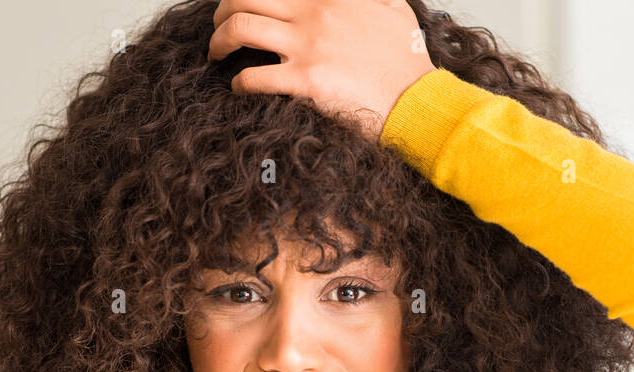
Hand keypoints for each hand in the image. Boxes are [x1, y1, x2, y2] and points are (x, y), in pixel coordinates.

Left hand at [208, 0, 435, 142]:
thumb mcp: (393, 7)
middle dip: (222, 13)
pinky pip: (252, 77)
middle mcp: (313, 13)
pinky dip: (238, 83)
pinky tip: (239, 88)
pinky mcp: (305, 81)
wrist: (416, 99)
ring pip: (239, 29)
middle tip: (219, 29)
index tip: (240, 5)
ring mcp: (307, 46)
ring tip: (217, 55)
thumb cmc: (406, 61)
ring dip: (219, 42)